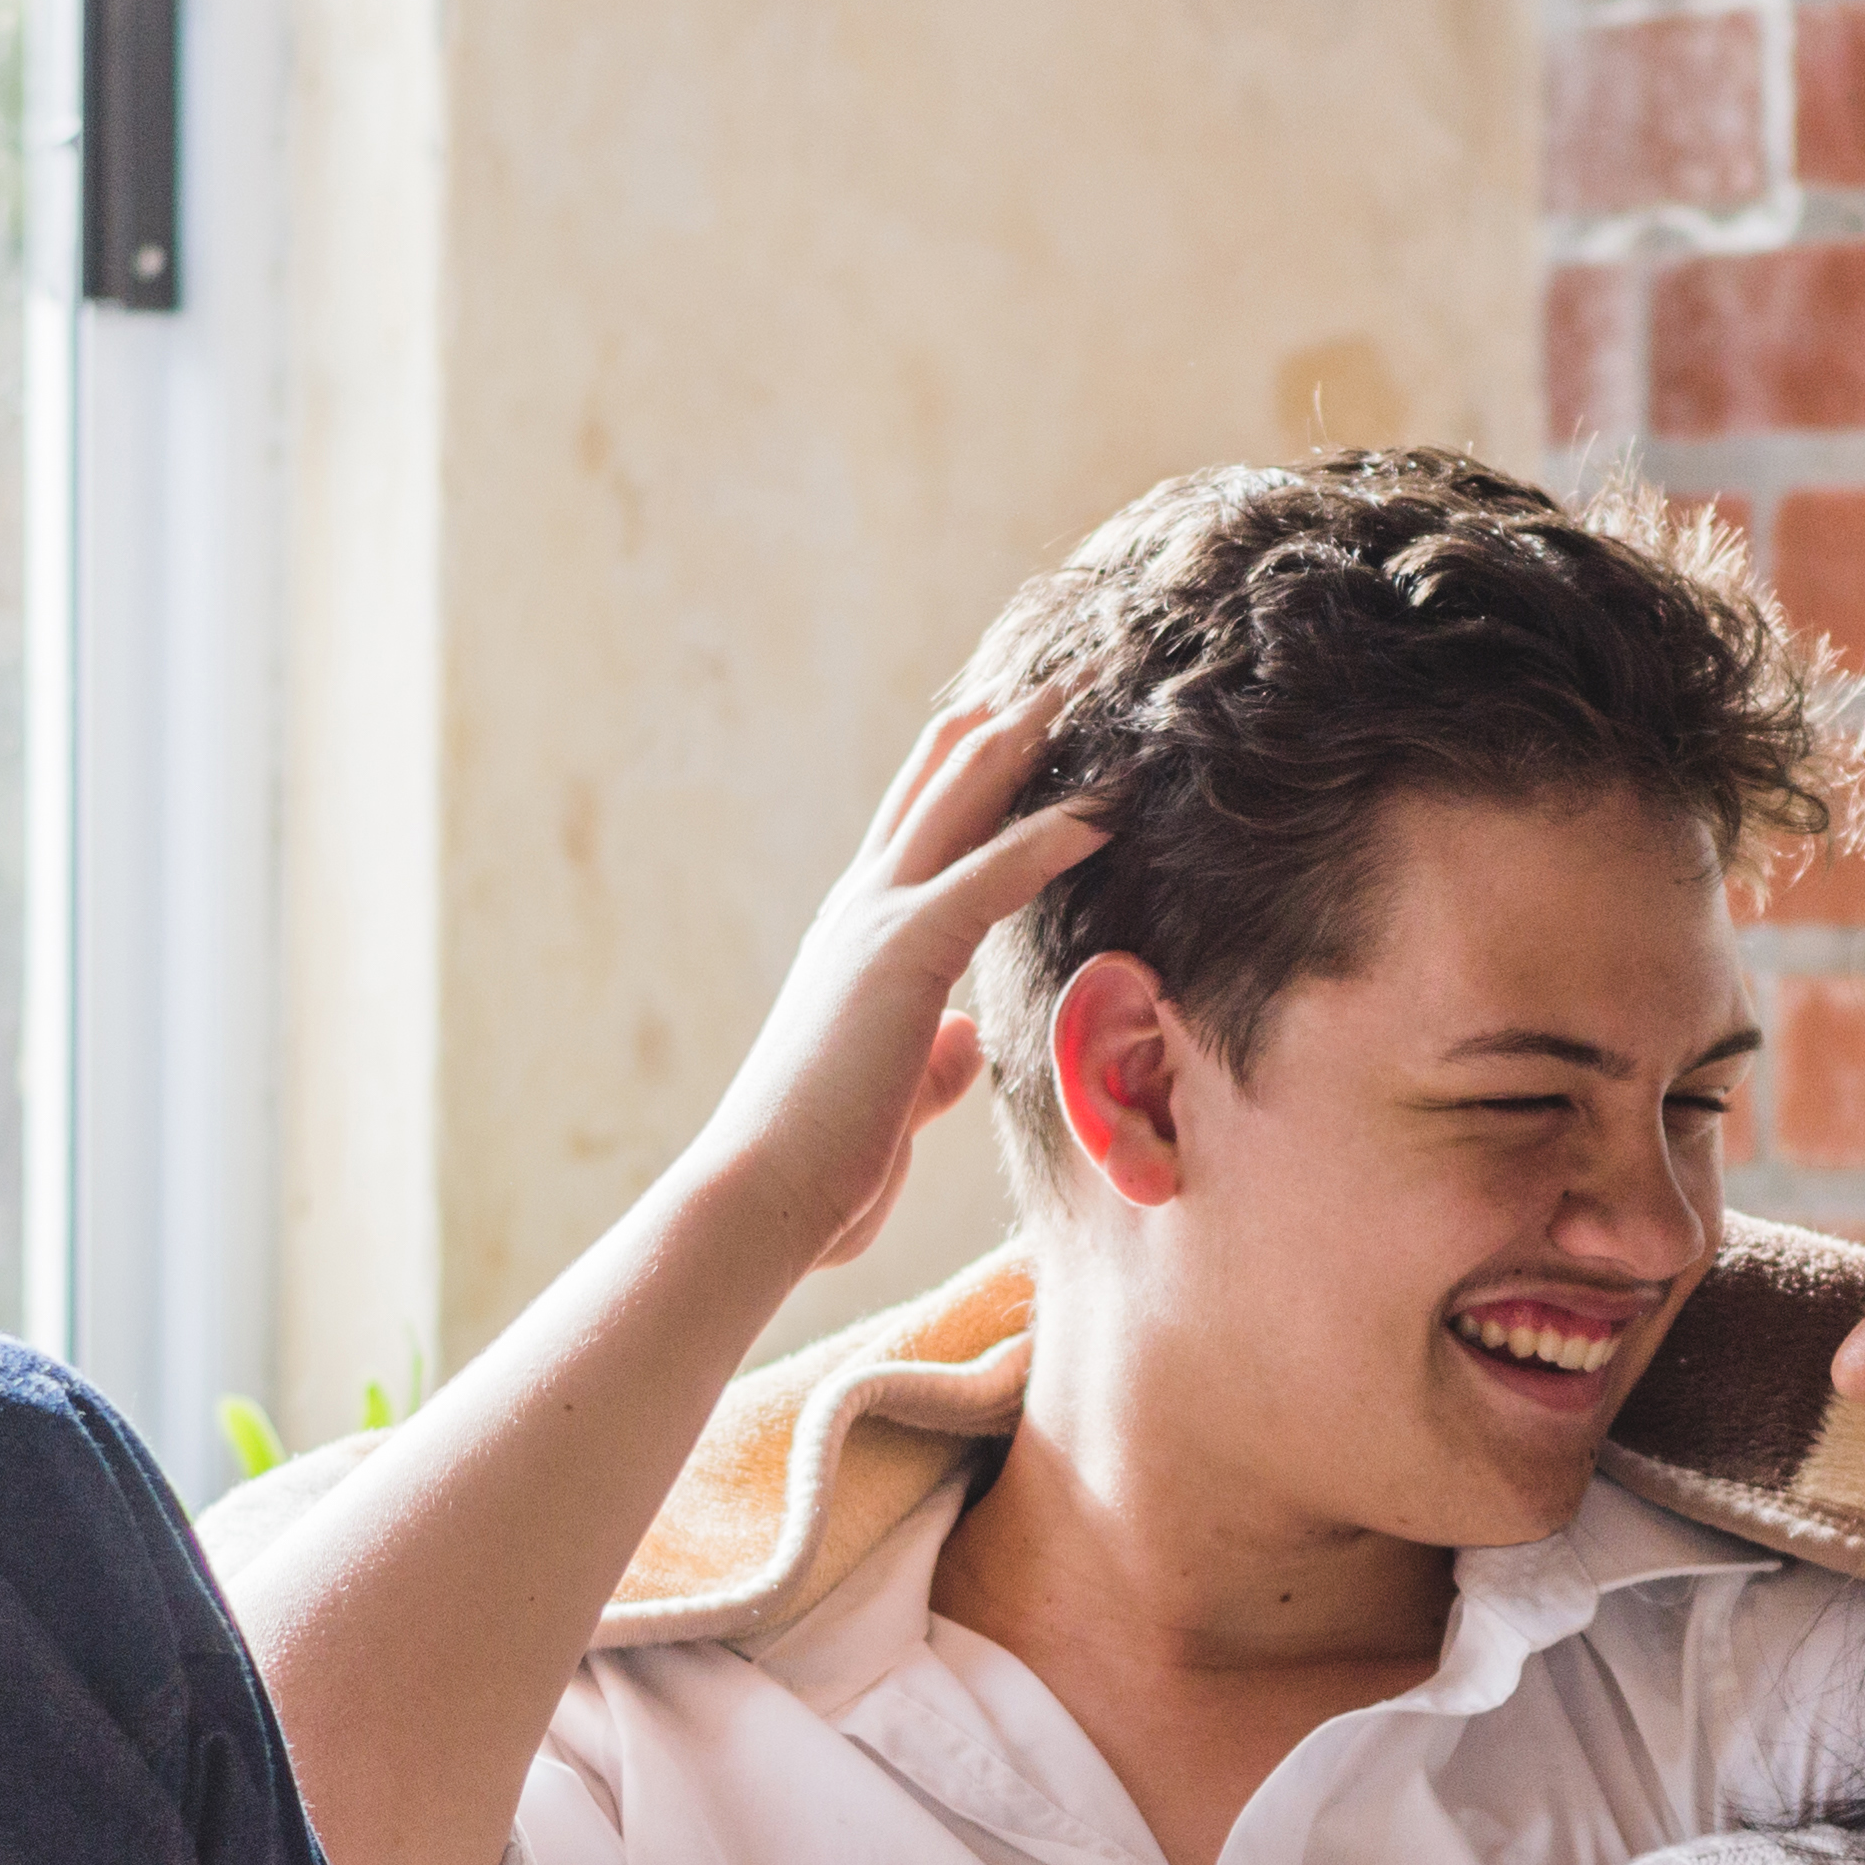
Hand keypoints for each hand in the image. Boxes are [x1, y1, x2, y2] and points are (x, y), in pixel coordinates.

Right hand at [689, 684, 1111, 1278]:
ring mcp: (877, 924)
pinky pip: (992, 876)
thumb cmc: (820, 1169)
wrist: (760, 1196)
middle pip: (942, 786)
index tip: (1021, 720)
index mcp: (857, 940)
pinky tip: (1104, 807)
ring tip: (1096, 688)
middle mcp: (861, 911)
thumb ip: (931, 1061)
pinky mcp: (903, 956)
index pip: (919, 828)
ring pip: (966, 801)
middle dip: (1009, 723)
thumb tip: (966, 1039)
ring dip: (1034, 741)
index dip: (971, 769)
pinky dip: (1050, 836)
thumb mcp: (894, 1101)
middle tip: (1070, 668)